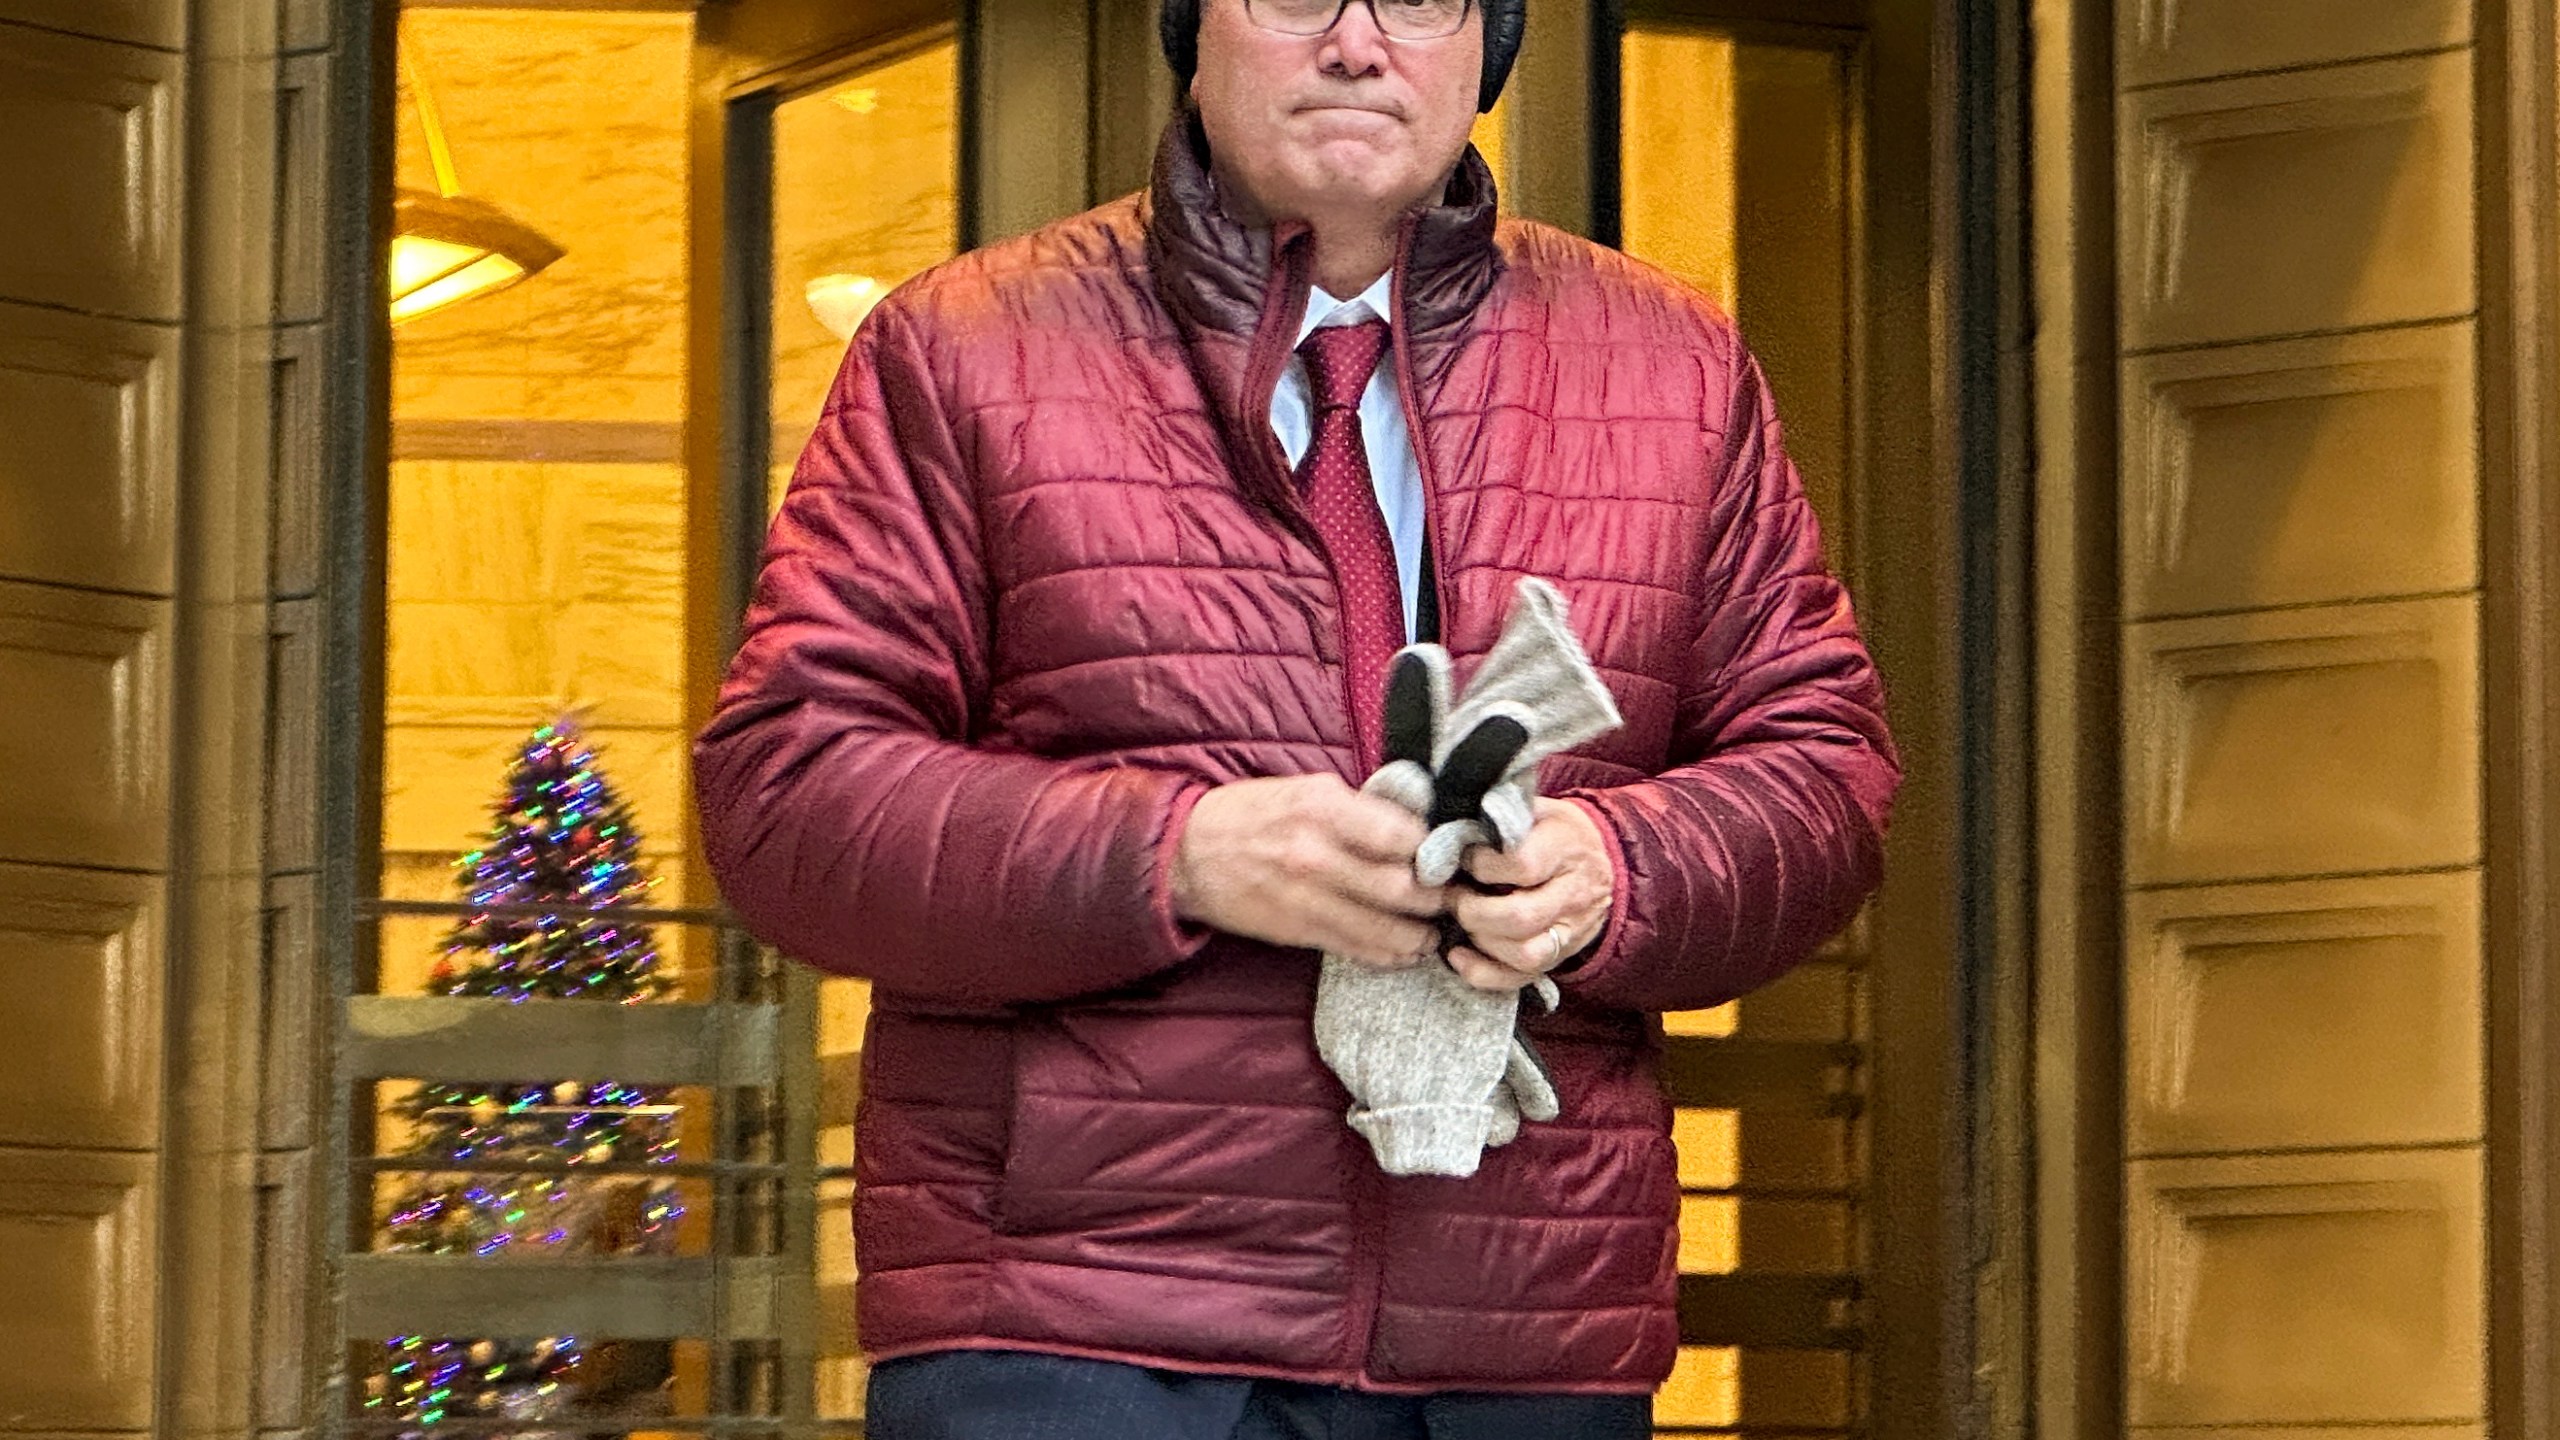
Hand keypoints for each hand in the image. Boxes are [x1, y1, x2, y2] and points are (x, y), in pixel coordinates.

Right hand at [1172, 774, 1447, 967]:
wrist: (1188, 853)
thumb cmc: (1252, 813)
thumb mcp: (1307, 789)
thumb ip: (1361, 808)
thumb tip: (1417, 827)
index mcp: (1322, 808)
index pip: (1400, 835)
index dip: (1433, 848)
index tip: (1447, 853)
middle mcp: (1316, 855)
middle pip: (1400, 888)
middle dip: (1437, 898)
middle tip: (1453, 897)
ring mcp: (1307, 898)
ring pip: (1384, 928)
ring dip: (1421, 934)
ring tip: (1436, 930)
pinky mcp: (1298, 931)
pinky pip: (1356, 949)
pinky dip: (1389, 954)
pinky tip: (1406, 950)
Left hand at [1446, 798, 1614, 991]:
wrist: (1603, 858)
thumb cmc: (1554, 831)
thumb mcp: (1536, 809)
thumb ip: (1501, 816)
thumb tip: (1453, 829)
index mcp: (1566, 849)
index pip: (1523, 866)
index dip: (1483, 865)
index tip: (1466, 857)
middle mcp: (1574, 895)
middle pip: (1522, 917)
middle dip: (1474, 910)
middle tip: (1454, 896)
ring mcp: (1571, 932)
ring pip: (1525, 954)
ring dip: (1481, 941)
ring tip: (1463, 920)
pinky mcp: (1558, 957)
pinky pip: (1520, 978)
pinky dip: (1483, 973)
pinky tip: (1458, 955)